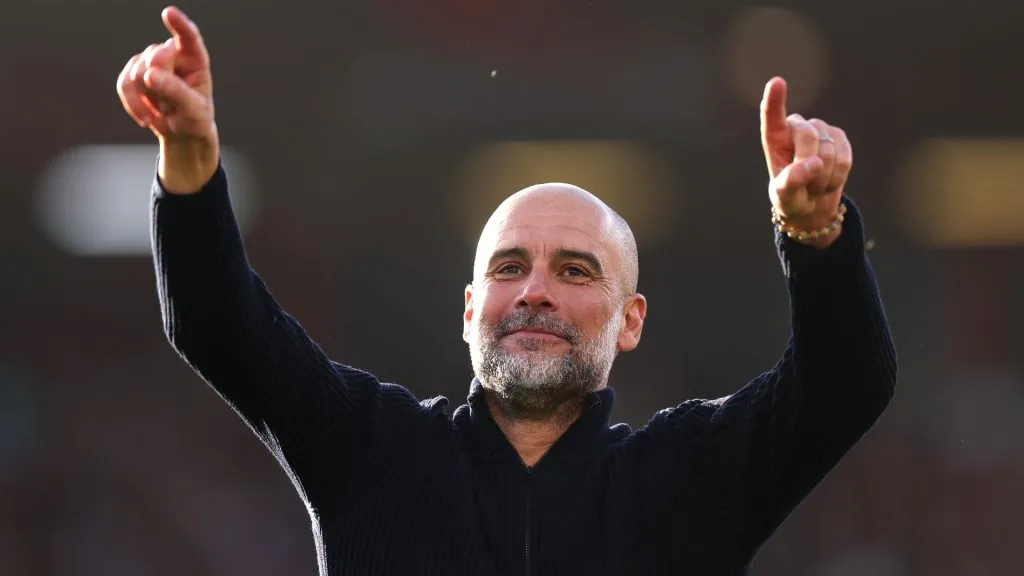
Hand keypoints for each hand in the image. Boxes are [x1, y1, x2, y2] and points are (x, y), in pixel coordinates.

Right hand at [116, 6, 218, 193]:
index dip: (179, 25)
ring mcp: (151, 61)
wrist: (182, 133)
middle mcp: (173, 55)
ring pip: (137, 71)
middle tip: (169, 106)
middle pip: (155, 57)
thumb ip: (175, 91)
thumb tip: (149, 74)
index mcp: (195, 60)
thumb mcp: (193, 110)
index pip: (189, 37)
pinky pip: (123, 83)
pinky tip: (145, 118)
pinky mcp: (134, 73)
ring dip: (146, 98)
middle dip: (158, 84)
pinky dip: (132, 103)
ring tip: (161, 113)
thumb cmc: (195, 119)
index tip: (168, 13)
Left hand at [760, 77, 850, 247]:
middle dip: (809, 163)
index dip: (775, 100)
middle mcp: (796, 129)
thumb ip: (791, 181)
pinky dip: (838, 174)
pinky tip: (828, 179)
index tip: (777, 82)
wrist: (811, 206)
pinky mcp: (839, 138)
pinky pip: (845, 155)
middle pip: (808, 135)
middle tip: (804, 185)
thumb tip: (812, 163)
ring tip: (814, 184)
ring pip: (829, 148)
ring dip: (823, 175)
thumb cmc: (790, 199)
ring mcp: (820, 131)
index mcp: (775, 139)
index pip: (772, 117)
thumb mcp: (783, 197)